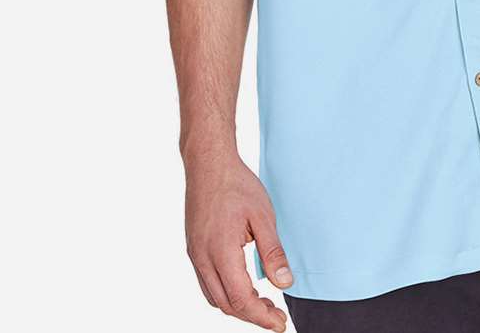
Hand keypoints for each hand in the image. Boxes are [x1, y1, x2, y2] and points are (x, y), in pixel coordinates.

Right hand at [184, 148, 292, 330]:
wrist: (208, 162)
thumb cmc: (236, 184)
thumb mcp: (263, 215)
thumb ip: (273, 252)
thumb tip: (284, 283)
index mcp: (220, 251)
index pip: (240, 300)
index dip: (261, 316)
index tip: (279, 323)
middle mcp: (202, 258)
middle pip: (226, 304)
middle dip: (252, 315)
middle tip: (276, 316)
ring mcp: (195, 254)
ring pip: (214, 297)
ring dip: (238, 306)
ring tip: (263, 303)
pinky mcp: (194, 248)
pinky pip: (207, 282)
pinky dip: (225, 292)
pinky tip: (243, 285)